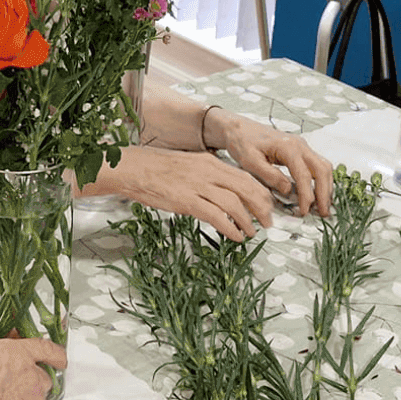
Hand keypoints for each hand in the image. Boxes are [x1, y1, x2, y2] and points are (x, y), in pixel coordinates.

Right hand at [0, 338, 67, 399]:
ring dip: (30, 396)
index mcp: (11, 352)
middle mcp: (28, 370)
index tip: (58, 357)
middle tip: (16, 384)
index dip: (53, 353)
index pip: (44, 346)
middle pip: (42, 372)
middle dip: (33, 378)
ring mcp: (35, 393)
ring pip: (40, 393)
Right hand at [91, 145, 275, 240]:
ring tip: (252, 232)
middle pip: (247, 189)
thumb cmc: (156, 168)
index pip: (246, 177)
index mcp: (211, 162)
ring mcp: (198, 186)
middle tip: (268, 222)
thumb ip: (208, 176)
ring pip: (235, 204)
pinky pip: (216, 216)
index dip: (262, 193)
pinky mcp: (186, 201)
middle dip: (262, 208)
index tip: (268, 205)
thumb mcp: (189, 166)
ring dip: (248, 221)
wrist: (132, 168)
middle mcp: (209, 172)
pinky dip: (230, 228)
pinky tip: (235, 237)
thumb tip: (225, 192)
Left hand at [210, 113, 334, 216]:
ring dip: (326, 187)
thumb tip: (288, 190)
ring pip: (324, 167)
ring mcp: (302, 146)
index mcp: (287, 147)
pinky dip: (321, 180)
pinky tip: (318, 194)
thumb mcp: (250, 162)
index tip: (304, 211)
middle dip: (324, 193)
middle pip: (322, 169)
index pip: (303, 174)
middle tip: (323, 213)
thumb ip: (270, 175)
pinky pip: (318, 165)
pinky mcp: (301, 150)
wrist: (240, 129)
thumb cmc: (242, 142)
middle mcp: (300, 144)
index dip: (306, 195)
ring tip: (323, 206)